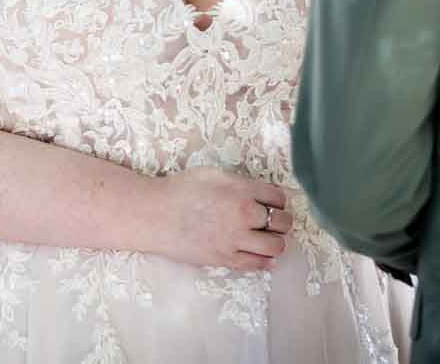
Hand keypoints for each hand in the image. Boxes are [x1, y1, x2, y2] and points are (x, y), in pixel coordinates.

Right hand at [140, 166, 294, 270]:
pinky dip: (266, 261)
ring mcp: (235, 240)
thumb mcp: (214, 174)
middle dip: (283, 220)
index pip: (278, 197)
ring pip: (276, 246)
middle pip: (282, 222)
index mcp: (242, 191)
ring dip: (278, 241)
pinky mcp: (225, 259)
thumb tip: (261, 192)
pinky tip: (266, 257)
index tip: (273, 202)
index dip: (278, 200)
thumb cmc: (181, 189)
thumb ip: (241, 183)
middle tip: (276, 220)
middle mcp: (243, 216)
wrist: (156, 215)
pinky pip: (257, 264)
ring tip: (270, 238)